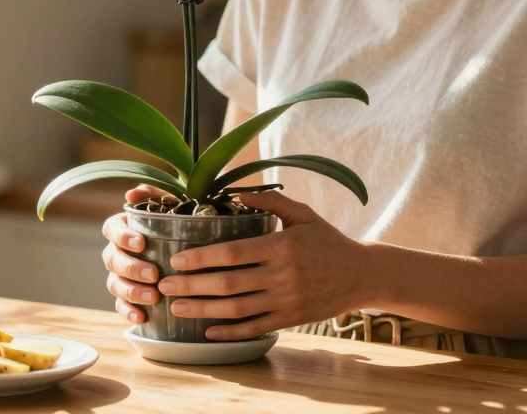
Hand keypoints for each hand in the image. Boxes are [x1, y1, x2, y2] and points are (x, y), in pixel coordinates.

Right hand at [101, 184, 168, 324]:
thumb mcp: (173, 207)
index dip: (122, 237)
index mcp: (124, 228)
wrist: (191, 255)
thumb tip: (131, 194)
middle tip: (153, 275)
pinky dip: (129, 312)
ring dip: (131, 291)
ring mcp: (119, 275)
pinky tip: (143, 318)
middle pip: (112, 259)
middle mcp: (117, 251)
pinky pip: (120, 306)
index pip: (111, 229)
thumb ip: (154, 196)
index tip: (141, 243)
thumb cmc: (179, 226)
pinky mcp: (126, 296)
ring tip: (153, 297)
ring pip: (114, 283)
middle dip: (131, 268)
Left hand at [158, 191, 367, 339]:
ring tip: (177, 308)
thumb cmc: (327, 240)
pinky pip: (255, 328)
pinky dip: (230, 333)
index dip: (202, 258)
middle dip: (192, 286)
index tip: (177, 259)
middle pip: (228, 283)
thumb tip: (236, 192)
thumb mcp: (302, 214)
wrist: (362, 274)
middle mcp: (282, 275)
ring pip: (237, 309)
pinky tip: (207, 331)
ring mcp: (286, 300)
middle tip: (164, 286)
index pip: (232, 253)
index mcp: (281, 246)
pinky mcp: (291, 319)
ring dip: (203, 310)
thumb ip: (270, 201)